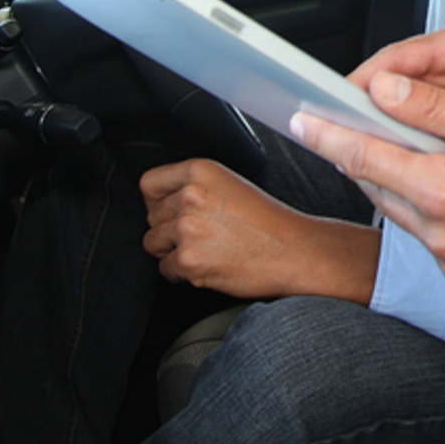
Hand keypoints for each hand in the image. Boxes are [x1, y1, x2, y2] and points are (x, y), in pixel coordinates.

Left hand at [140, 158, 379, 302]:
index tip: (168, 210)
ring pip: (153, 243)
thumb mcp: (231, 184)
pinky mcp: (189, 260)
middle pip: (150, 216)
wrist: (294, 251)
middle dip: (169, 229)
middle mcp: (190, 196)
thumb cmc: (270, 222)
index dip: (158, 201)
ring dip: (172, 251)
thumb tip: (163, 202)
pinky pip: (165, 269)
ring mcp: (187, 229)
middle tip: (201, 235)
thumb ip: (195, 186)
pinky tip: (208, 264)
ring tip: (205, 250)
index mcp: (199, 170)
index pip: (149, 184)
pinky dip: (182, 273)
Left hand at [292, 73, 444, 301]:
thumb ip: (434, 106)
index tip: (303, 121)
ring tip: (435, 164)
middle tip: (370, 133)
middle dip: (373, 162)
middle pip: (383, 192)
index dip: (330, 136)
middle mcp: (444, 238)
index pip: (367, 159)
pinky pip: (438, 250)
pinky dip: (440, 224)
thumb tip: (380, 91)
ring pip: (410, 221)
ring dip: (411, 192)